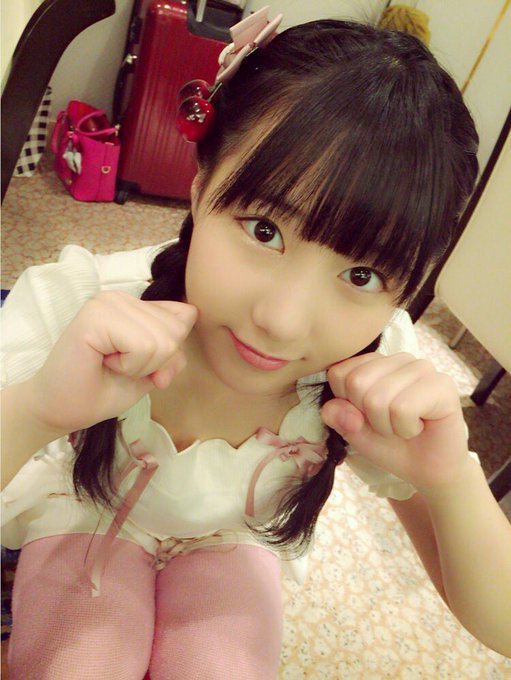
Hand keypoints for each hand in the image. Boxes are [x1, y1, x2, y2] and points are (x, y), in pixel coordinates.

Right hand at [28, 291, 196, 433]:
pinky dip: (130, 366)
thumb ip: (173, 350)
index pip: (185, 317)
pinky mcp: (95, 316)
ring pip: (163, 339)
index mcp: (136, 305)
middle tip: (121, 368)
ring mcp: (107, 303)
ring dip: (140, 367)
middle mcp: (122, 297)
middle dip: (156, 363)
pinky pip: (143, 345)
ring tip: (111, 365)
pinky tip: (104, 363)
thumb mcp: (152, 371)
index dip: (170, 354)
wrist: (61, 411)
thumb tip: (186, 326)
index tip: (140, 368)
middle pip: (177, 330)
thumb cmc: (103, 391)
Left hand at [321, 352, 470, 492]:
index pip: (339, 373)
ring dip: (388, 426)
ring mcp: (422, 368)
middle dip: (368, 417)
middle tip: (390, 424)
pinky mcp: (442, 385)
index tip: (368, 417)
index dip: (347, 406)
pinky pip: (402, 408)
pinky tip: (420, 426)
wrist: (428, 470)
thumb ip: (340, 418)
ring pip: (378, 398)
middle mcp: (398, 359)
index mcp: (375, 363)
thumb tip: (331, 408)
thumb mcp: (356, 433)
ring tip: (405, 426)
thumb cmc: (392, 446)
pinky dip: (405, 429)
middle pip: (357, 383)